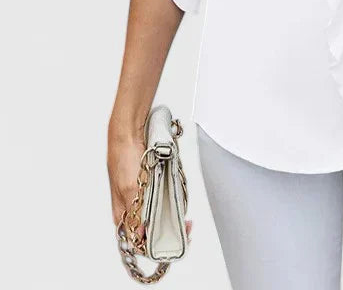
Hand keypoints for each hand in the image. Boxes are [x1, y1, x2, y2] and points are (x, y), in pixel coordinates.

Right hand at [107, 120, 191, 239]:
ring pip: (157, 215)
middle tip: (186, 227)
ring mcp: (141, 196)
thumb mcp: (130, 188)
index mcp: (122, 215)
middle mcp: (131, 209)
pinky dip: (170, 201)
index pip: (139, 242)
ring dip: (171, 217)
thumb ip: (137, 213)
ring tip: (185, 218)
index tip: (177, 240)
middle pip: (151, 230)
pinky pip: (161, 198)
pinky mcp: (149, 184)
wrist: (129, 131)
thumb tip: (142, 235)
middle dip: (169, 231)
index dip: (157, 245)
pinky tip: (178, 201)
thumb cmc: (123, 156)